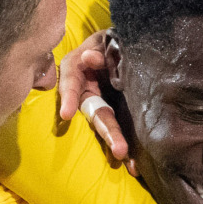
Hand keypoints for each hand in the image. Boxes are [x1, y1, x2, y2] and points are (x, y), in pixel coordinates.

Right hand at [55, 31, 136, 173]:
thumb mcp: (104, 39)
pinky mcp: (117, 111)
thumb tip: (89, 58)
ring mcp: (102, 102)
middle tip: (119, 151)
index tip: (67, 115)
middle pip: (95, 113)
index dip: (69, 97)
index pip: (71, 82)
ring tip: (129, 162)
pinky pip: (121, 128)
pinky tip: (135, 164)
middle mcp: (87, 91)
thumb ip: (98, 50)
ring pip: (107, 125)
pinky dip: (127, 144)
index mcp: (78, 70)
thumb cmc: (111, 38)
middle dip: (108, 132)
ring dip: (118, 143)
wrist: (129, 42)